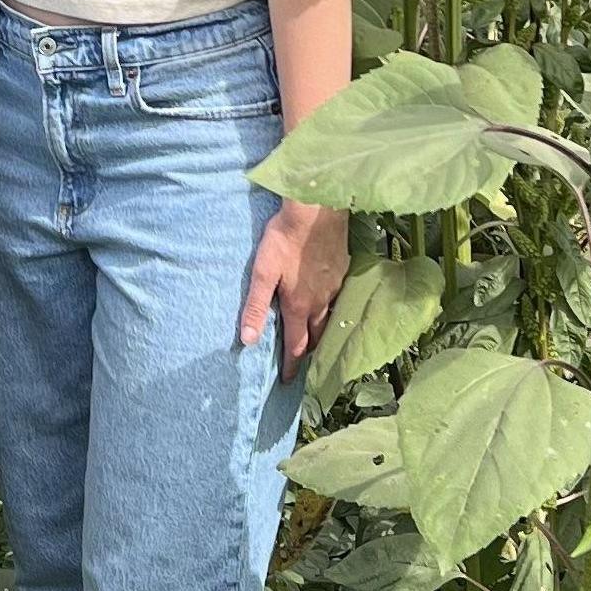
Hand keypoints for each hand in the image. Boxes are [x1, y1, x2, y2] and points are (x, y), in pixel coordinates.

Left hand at [240, 201, 348, 369]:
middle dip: (309, 352)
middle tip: (302, 362)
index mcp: (298, 305)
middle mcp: (320, 302)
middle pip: (317, 336)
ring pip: (329, 318)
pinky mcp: (343, 270)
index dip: (292, 365)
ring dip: (321, 332)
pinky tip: (327, 304)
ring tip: (315, 339)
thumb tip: (248, 340)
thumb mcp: (263, 272)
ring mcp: (335, 286)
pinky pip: (338, 299)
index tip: (288, 380)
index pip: (296, 345)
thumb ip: (256, 306)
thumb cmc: (285, 238)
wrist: (317, 210)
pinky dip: (331, 310)